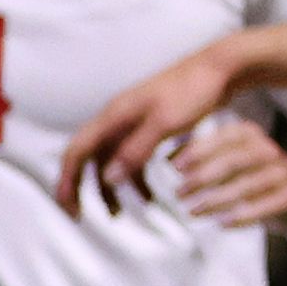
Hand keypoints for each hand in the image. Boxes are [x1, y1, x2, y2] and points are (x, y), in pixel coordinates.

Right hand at [56, 43, 247, 216]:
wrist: (219, 69)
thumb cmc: (192, 90)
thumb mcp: (164, 123)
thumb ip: (135, 150)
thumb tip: (108, 179)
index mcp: (113, 116)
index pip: (76, 151)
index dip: (67, 181)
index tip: (70, 208)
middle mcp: (116, 119)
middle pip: (87, 158)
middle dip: (81, 188)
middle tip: (79, 216)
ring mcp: (131, 123)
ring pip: (110, 161)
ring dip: (110, 188)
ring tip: (118, 214)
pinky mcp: (148, 127)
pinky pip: (132, 158)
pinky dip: (135, 179)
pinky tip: (148, 197)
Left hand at [158, 119, 286, 232]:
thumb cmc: (254, 179)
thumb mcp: (233, 163)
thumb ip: (206, 157)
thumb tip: (167, 158)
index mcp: (252, 136)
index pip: (224, 137)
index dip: (199, 150)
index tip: (174, 167)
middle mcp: (269, 150)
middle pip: (233, 161)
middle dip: (202, 177)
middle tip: (178, 193)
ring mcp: (283, 173)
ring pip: (245, 186)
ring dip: (214, 200)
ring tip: (192, 211)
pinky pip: (264, 208)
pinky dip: (241, 216)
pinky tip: (221, 224)